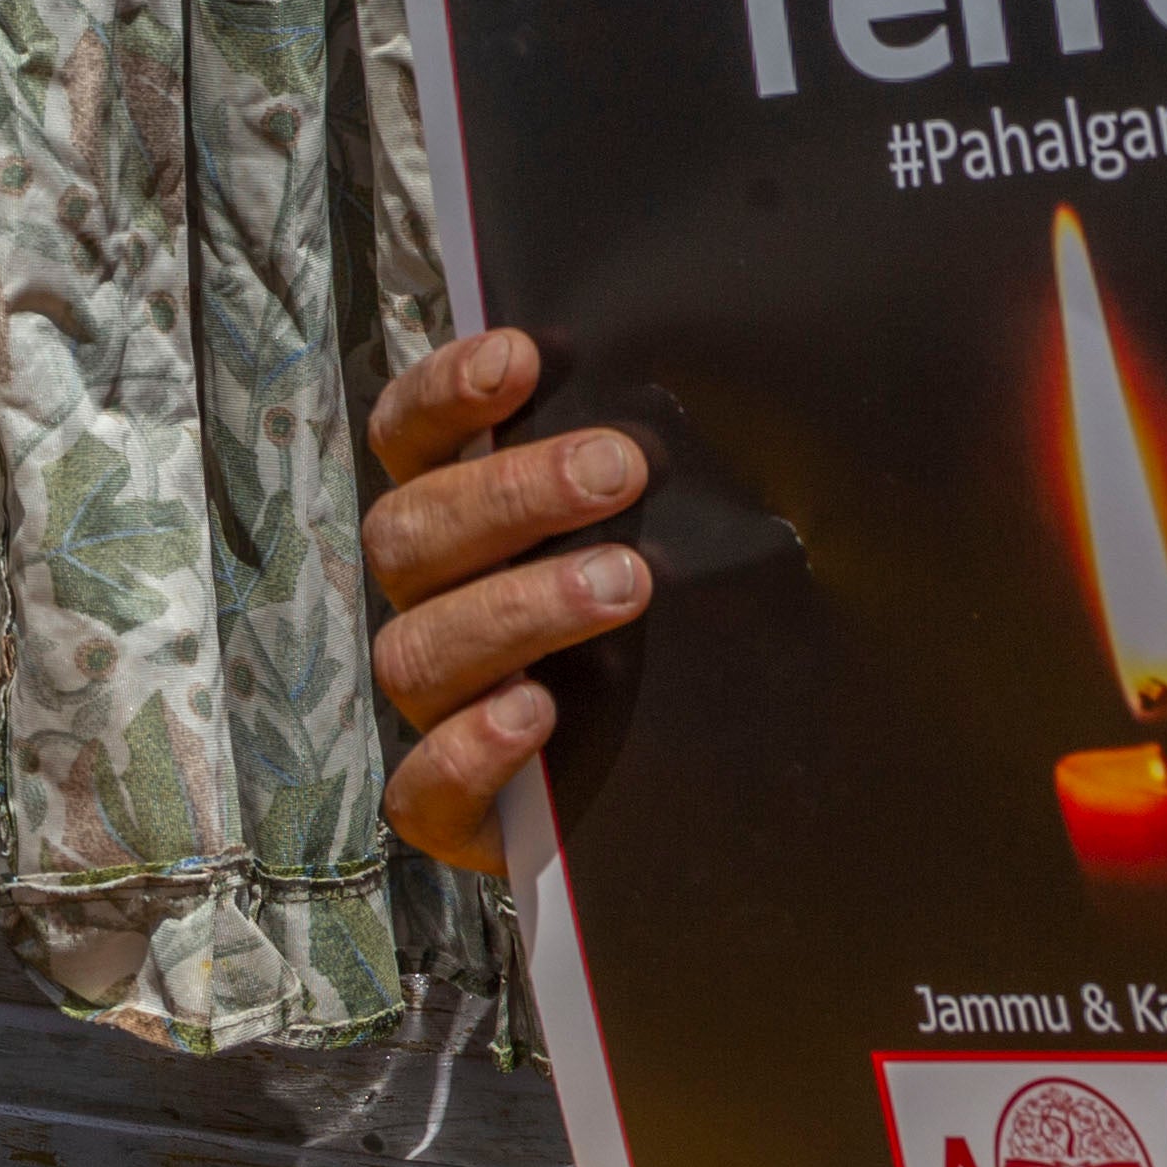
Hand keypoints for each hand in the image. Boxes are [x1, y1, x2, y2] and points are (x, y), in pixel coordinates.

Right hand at [367, 328, 654, 876]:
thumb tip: (757, 390)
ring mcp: (435, 706)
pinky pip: (420, 790)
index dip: (445, 394)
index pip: (409, 437)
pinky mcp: (455, 810)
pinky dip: (466, 752)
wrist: (706, 789)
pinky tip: (534, 716)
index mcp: (460, 520)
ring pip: (417, 648)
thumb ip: (671, 474)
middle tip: (617, 470)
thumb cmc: (685, 627)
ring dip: (513, 608)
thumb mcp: (682, 536)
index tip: (522, 357)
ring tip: (623, 585)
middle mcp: (431, 603)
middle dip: (509, 494)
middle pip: (411, 533)